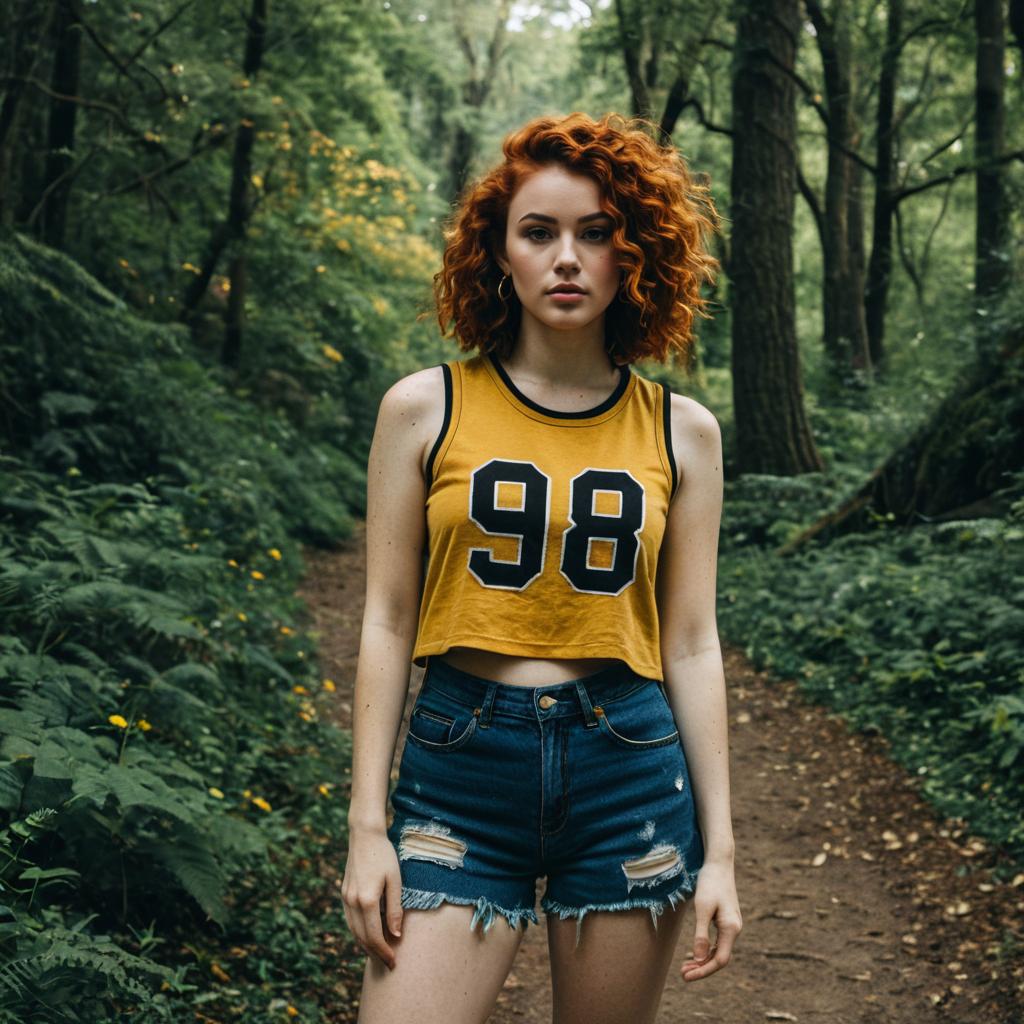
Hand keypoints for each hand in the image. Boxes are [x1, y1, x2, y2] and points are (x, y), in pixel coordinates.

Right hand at [341, 824, 403, 970]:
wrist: (364, 836)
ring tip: (379, 953)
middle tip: (388, 963)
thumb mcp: (395, 881)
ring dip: (365, 945)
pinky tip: (368, 935)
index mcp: (367, 900)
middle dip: (375, 953)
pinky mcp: (344, 894)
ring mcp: (345, 898)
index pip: (374, 937)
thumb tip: (396, 935)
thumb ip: (395, 909)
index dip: (384, 952)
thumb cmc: (384, 856)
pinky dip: (358, 932)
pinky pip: (350, 920)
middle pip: (362, 938)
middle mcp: (352, 902)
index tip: (394, 961)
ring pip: (353, 931)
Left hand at [680, 859, 741, 981]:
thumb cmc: (710, 882)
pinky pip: (718, 942)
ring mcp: (731, 925)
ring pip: (719, 950)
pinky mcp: (726, 920)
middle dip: (702, 968)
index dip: (703, 971)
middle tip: (682, 974)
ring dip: (703, 960)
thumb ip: (701, 934)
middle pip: (720, 958)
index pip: (720, 960)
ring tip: (686, 967)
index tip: (686, 976)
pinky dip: (707, 950)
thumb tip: (699, 958)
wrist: (719, 863)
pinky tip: (696, 953)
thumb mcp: (702, 908)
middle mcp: (734, 929)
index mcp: (731, 928)